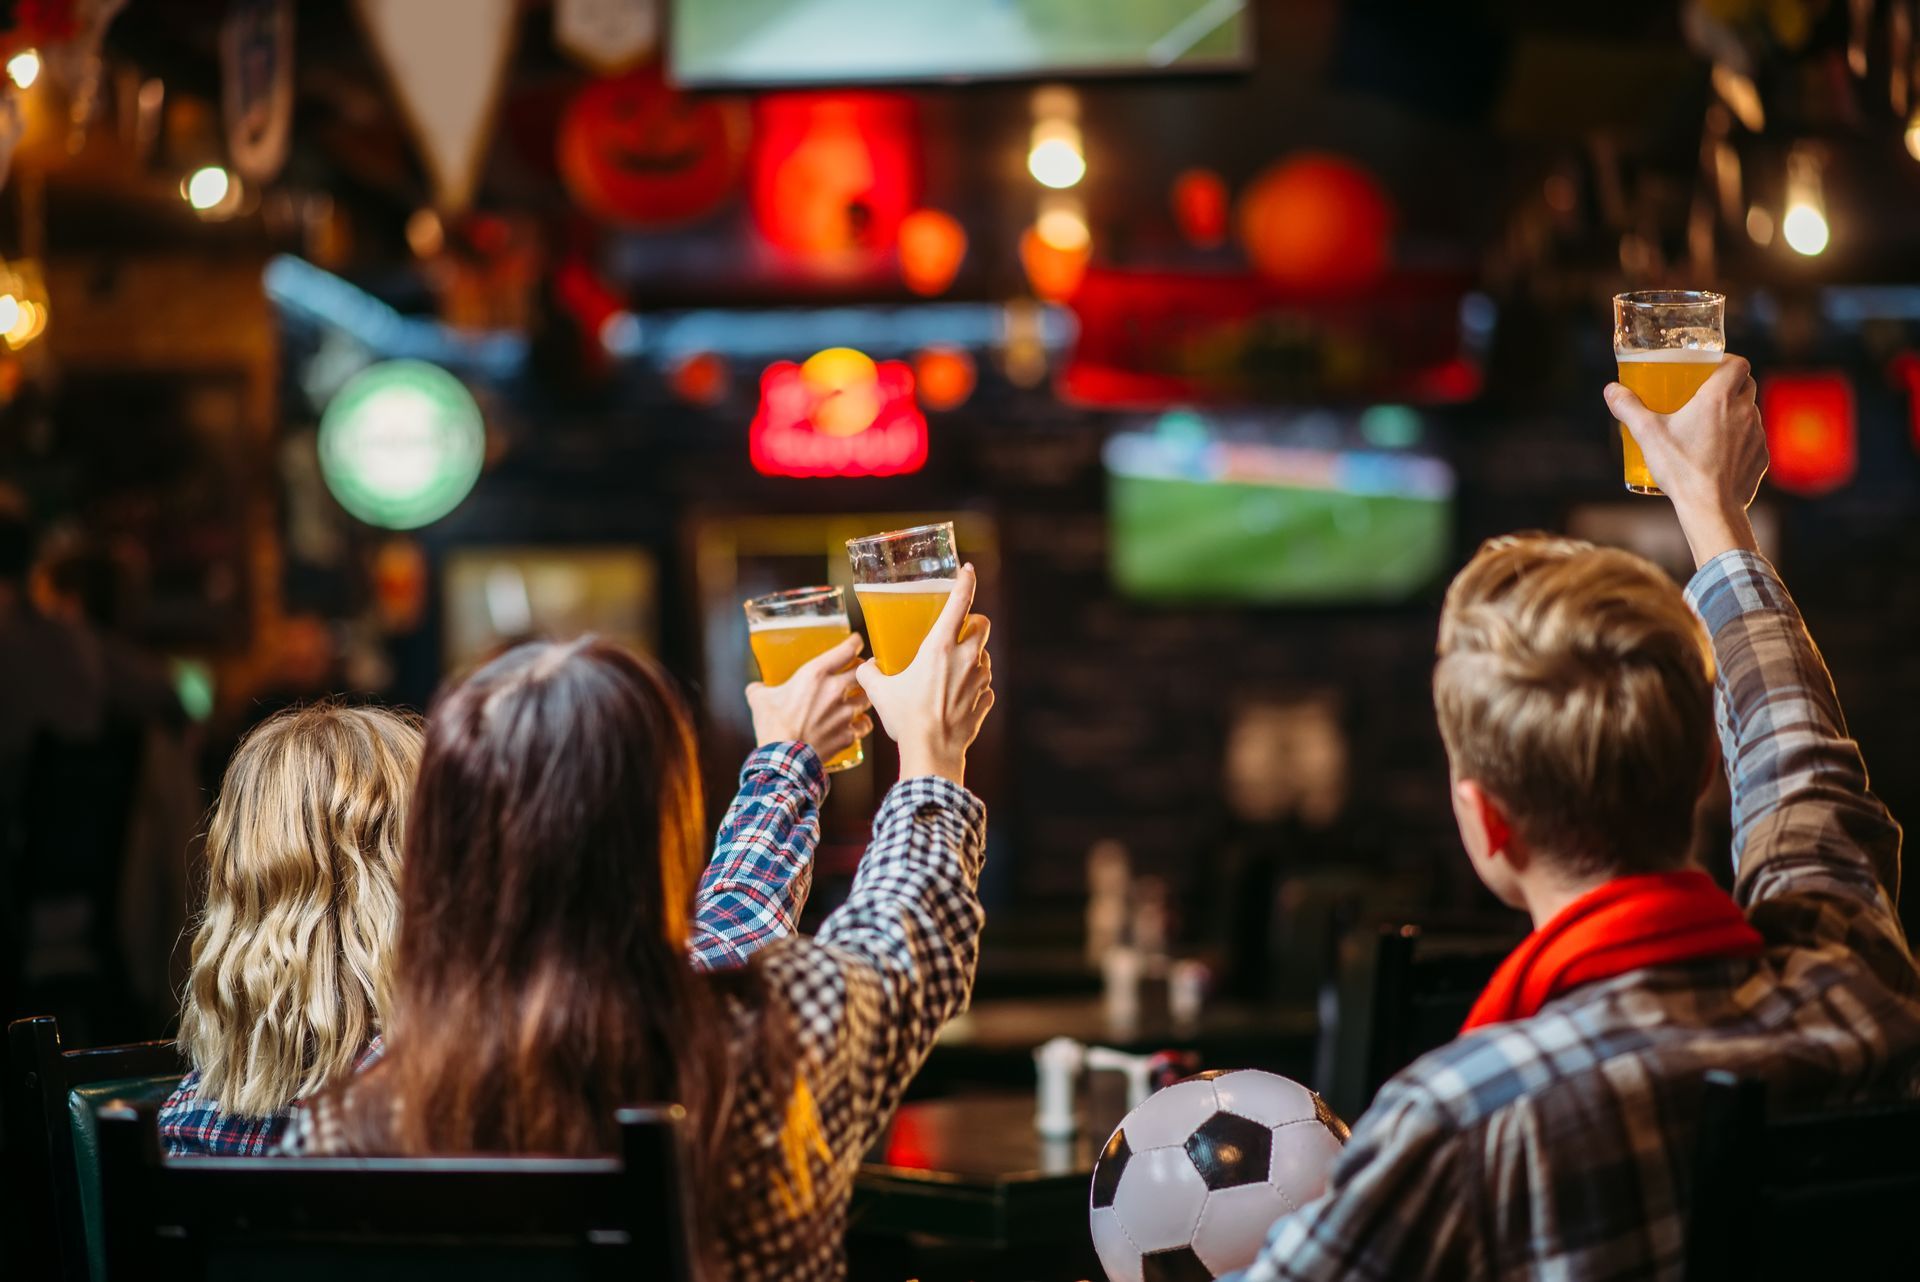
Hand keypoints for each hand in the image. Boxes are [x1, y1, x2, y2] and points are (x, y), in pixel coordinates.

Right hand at [746, 633, 872, 764]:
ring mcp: (844, 714)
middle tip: (859, 670)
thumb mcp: (759, 700)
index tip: (855, 643)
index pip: (847, 650)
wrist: (783, 758)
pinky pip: (864, 725)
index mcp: (815, 674)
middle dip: (863, 670)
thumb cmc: (773, 726)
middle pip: (863, 672)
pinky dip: (862, 723)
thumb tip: (755, 688)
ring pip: (868, 698)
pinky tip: (857, 723)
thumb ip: (759, 689)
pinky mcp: (848, 734)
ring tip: (859, 697)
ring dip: (865, 696)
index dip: (855, 643)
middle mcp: (835, 690)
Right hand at [856, 564, 993, 785]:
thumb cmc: (907, 719)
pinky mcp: (985, 701)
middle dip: (973, 622)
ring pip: (984, 656)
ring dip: (973, 657)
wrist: (932, 753)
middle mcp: (966, 658)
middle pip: (982, 625)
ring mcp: (980, 680)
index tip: (967, 570)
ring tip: (950, 671)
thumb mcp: (880, 692)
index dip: (965, 582)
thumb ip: (869, 672)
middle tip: (957, 631)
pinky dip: (973, 687)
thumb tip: (863, 666)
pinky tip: (956, 698)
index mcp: (940, 647)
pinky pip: (984, 687)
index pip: (960, 602)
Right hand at [1603, 355, 1767, 566]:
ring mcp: (1757, 435)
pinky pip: (1753, 440)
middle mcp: (1745, 411)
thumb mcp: (1647, 435)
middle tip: (1706, 394)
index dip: (1727, 360)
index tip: (1710, 367)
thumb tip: (1611, 390)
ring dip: (1735, 414)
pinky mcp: (1761, 457)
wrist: (1710, 507)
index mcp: (1719, 398)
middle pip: (1746, 385)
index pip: (1738, 363)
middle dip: (1730, 385)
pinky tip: (1720, 453)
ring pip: (1751, 413)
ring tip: (1710, 427)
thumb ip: (1628, 408)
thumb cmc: (1681, 468)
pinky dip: (1740, 441)